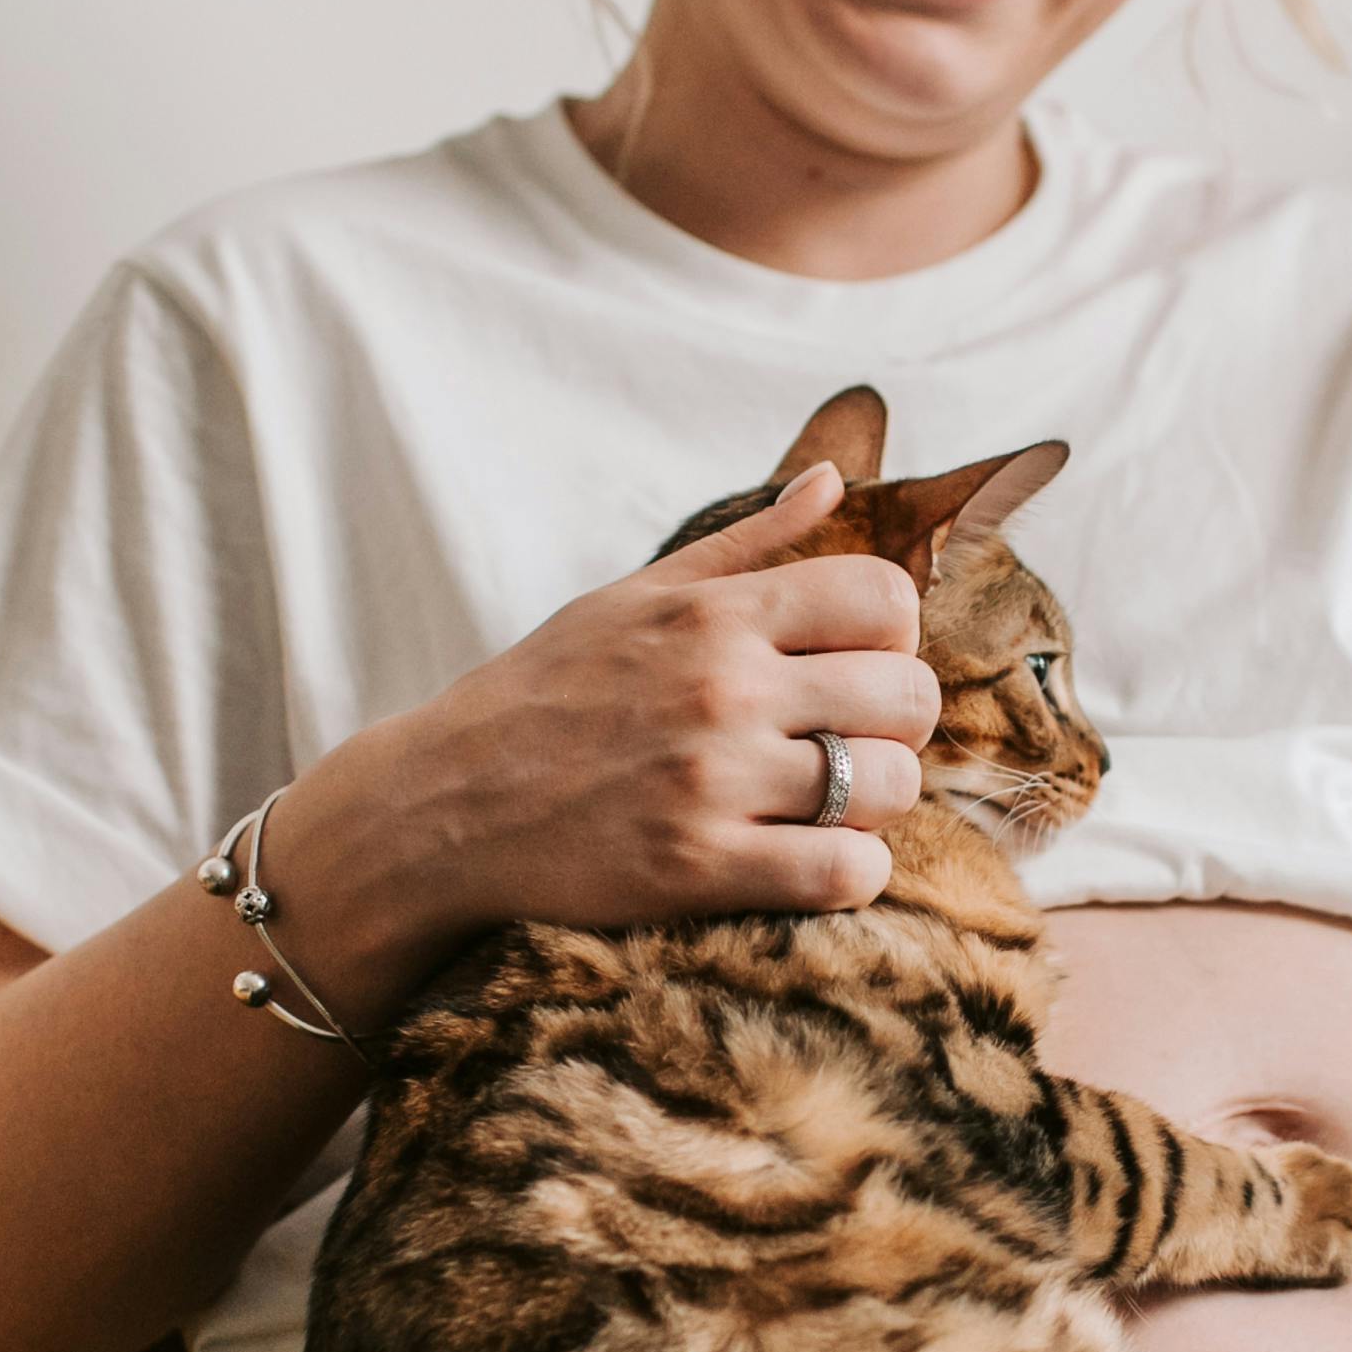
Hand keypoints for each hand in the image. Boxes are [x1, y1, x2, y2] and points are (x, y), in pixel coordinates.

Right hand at [286, 464, 939, 988]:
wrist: (443, 802)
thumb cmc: (545, 692)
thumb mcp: (633, 596)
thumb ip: (746, 542)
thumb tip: (831, 478)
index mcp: (714, 614)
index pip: (885, 596)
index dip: (894, 634)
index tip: (857, 665)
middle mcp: (723, 688)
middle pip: (907, 694)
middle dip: (898, 723)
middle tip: (855, 742)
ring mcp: (714, 780)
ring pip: (891, 786)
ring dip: (881, 802)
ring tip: (834, 806)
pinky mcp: (700, 867)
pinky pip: (844, 872)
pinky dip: (854, 874)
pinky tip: (819, 863)